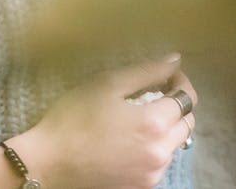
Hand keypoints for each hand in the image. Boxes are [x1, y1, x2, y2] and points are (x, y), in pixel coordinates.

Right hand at [0, 56, 196, 188]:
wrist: (49, 164)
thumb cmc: (72, 120)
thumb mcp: (105, 85)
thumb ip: (144, 72)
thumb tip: (174, 60)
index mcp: (155, 123)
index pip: (187, 98)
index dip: (180, 81)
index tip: (166, 74)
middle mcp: (161, 151)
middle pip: (186, 123)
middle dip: (176, 105)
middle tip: (153, 94)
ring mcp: (153, 173)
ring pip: (174, 144)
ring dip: (166, 128)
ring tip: (138, 118)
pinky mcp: (142, 186)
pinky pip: (159, 162)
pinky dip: (153, 148)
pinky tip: (129, 141)